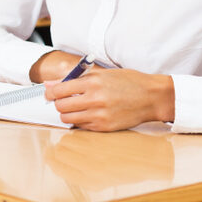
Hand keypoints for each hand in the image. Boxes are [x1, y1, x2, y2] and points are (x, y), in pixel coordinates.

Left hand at [45, 69, 175, 131]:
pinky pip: (81, 127)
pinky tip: (88, 114)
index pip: (58, 90)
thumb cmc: (128, 82)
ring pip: (68, 118)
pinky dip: (80, 121)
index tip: (49, 93)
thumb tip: (50, 84)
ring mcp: (100, 115)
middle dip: (58, 103)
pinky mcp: (105, 127)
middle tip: (64, 100)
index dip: (50, 92)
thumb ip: (74, 78)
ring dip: (67, 114)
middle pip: (60, 106)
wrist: (152, 97)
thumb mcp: (101, 73)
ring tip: (76, 108)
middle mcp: (94, 99)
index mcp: (92, 82)